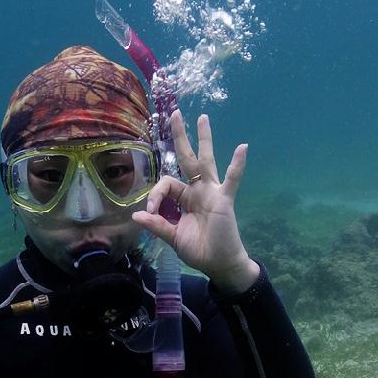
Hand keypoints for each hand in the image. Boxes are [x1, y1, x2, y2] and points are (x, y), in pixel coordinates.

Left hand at [133, 111, 259, 292]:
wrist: (220, 264)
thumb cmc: (199, 250)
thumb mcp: (173, 237)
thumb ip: (157, 226)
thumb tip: (136, 216)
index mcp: (183, 198)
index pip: (166, 184)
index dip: (155, 195)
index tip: (150, 213)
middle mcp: (197, 190)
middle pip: (186, 158)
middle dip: (180, 137)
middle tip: (175, 114)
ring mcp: (212, 192)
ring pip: (206, 161)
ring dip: (204, 139)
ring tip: (202, 118)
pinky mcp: (225, 200)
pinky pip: (232, 180)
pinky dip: (237, 165)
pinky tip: (242, 148)